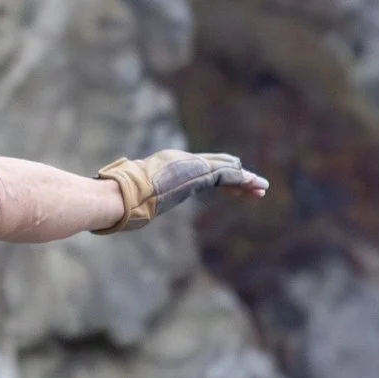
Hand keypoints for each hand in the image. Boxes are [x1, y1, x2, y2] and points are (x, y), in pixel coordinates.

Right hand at [93, 149, 268, 232]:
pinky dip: (242, 180)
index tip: (233, 189)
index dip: (219, 178)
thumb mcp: (129, 200)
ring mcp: (189, 166)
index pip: (200, 170)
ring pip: (225, 170)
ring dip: (245, 180)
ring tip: (262, 188)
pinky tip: (254, 186)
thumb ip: (132, 202)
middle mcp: (180, 161)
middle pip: (216, 167)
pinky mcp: (196, 174)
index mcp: (167, 165)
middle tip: (256, 188)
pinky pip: (226, 175)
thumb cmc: (118, 200)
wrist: (120, 195)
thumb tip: (116, 216)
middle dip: (238, 178)